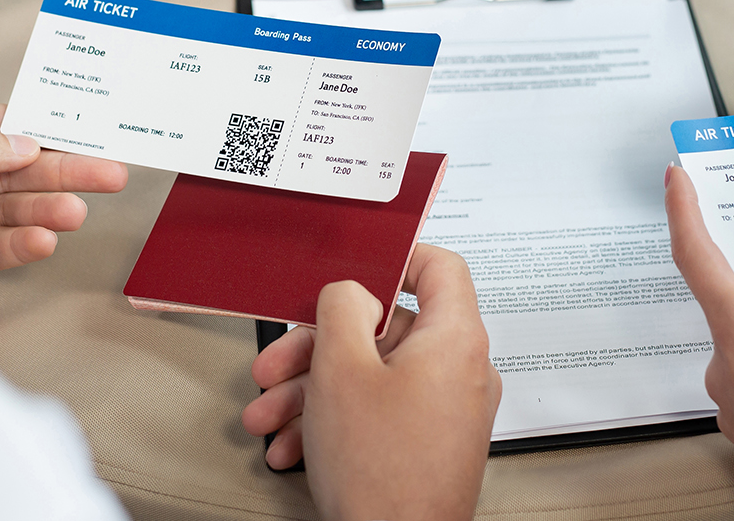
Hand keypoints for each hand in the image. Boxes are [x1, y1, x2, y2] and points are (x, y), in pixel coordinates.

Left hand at [0, 104, 127, 322]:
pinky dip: (23, 245)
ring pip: (7, 211)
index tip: (76, 131)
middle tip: (106, 171)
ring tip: (78, 212)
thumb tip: (17, 139)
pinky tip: (45, 241)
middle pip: (5, 170)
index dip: (31, 129)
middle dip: (57, 170)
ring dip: (45, 210)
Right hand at [241, 245, 500, 520]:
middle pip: (387, 331)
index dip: (396, 258)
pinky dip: (337, 421)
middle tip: (280, 362)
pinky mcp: (430, 444)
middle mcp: (461, 372)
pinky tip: (294, 444)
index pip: (440, 267)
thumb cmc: (383, 475)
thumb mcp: (341, 370)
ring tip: (271, 415)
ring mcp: (448, 412)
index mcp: (455, 340)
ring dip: (314, 391)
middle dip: (319, 347)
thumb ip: (342, 311)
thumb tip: (349, 291)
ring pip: (374, 377)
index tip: (358, 265)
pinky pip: (381, 413)